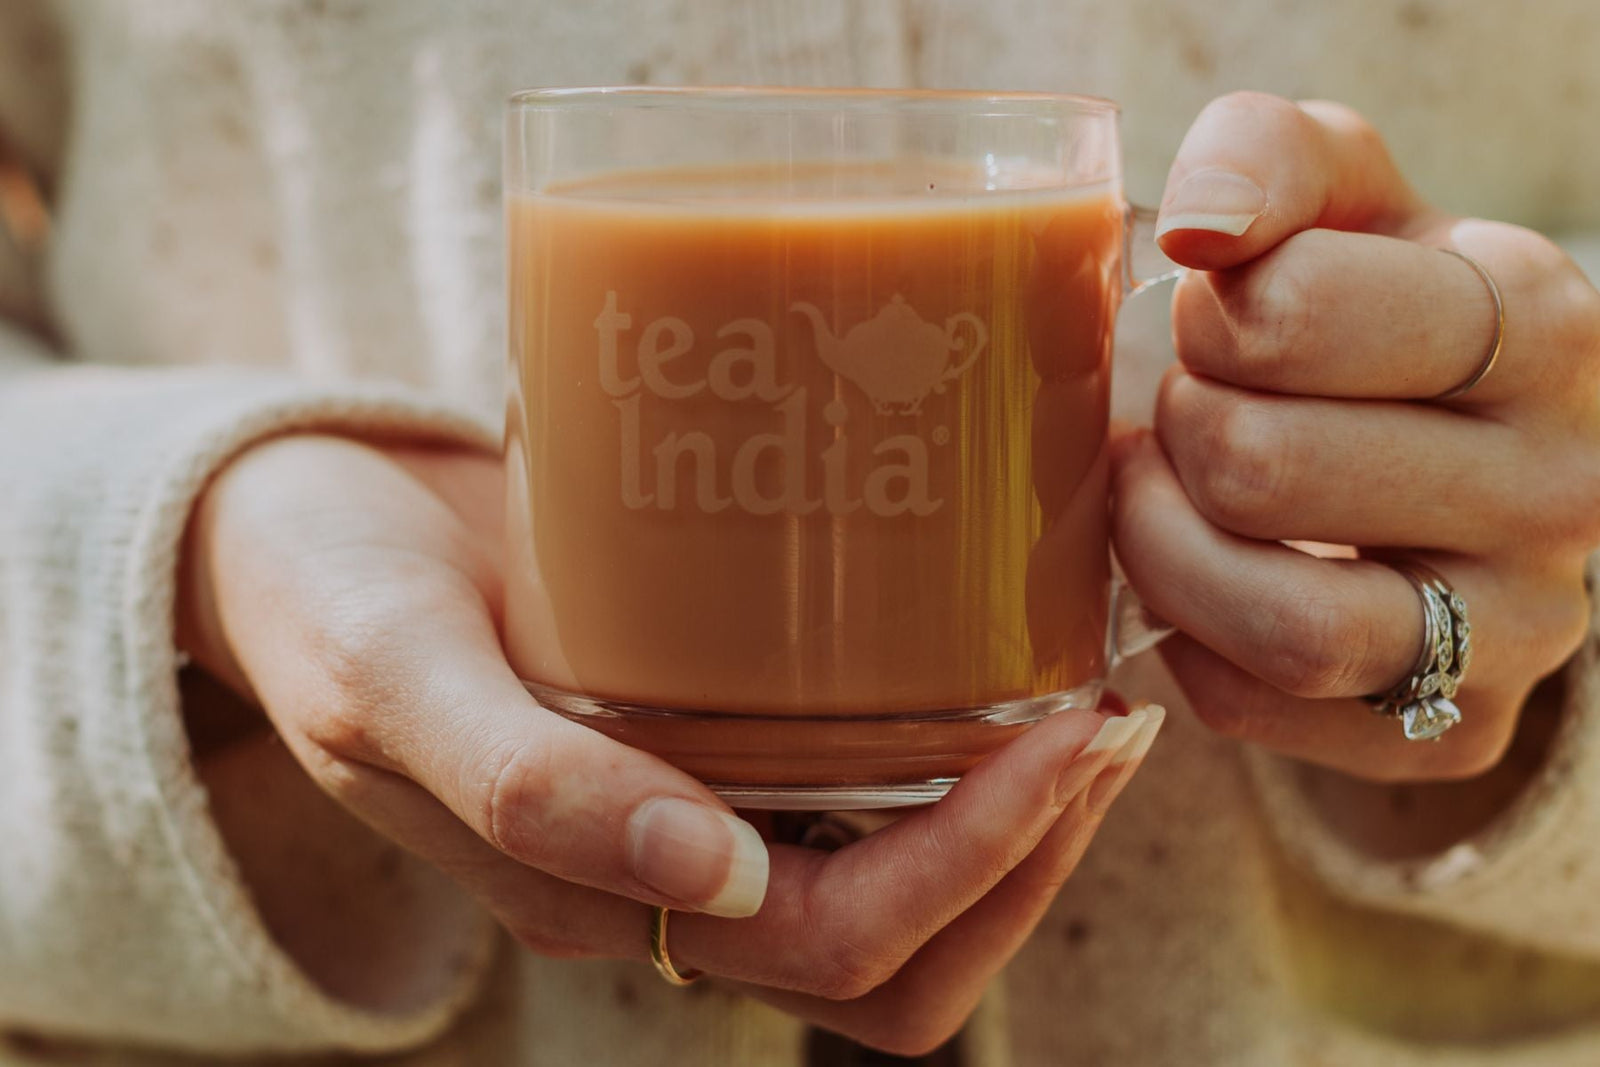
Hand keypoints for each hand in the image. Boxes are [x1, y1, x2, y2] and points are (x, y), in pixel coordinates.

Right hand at [178, 434, 1160, 1054]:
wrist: (301, 529)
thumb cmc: (326, 596)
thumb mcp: (391, 678)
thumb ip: (525, 791)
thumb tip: (713, 879)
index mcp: (598, 892)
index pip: (836, 945)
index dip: (976, 866)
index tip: (1069, 730)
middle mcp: (669, 874)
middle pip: (902, 954)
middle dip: (1030, 858)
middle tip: (1108, 718)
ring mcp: (696, 809)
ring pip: (901, 894)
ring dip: (1018, 822)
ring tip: (1087, 696)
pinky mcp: (708, 731)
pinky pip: (861, 787)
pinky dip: (961, 746)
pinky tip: (998, 648)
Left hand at [1113, 92, 1599, 780]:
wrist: (1455, 452)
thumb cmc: (1371, 315)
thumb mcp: (1340, 201)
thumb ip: (1268, 159)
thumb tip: (1201, 227)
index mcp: (1538, 324)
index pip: (1294, 313)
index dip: (1209, 316)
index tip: (1220, 318)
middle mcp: (1560, 485)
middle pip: (1262, 470)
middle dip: (1181, 429)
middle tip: (1187, 409)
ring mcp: (1521, 624)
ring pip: (1285, 625)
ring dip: (1168, 550)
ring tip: (1162, 493)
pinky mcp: (1455, 728)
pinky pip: (1261, 706)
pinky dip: (1191, 643)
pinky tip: (1201, 581)